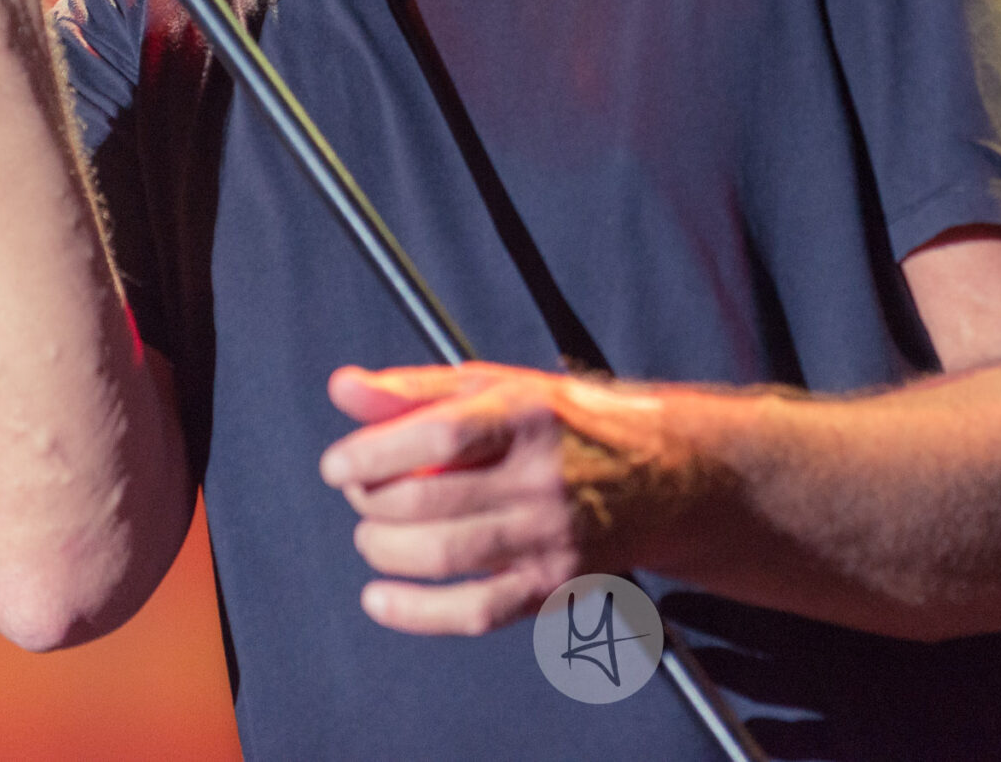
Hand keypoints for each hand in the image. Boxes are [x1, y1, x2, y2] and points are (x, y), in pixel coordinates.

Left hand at [318, 362, 699, 635]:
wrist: (662, 474)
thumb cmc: (564, 425)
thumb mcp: (496, 387)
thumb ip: (414, 390)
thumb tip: (343, 389)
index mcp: (527, 416)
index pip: (438, 435)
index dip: (373, 453)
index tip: (338, 465)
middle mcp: (542, 477)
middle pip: (430, 499)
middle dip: (372, 502)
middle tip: (362, 495)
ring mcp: (550, 536)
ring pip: (444, 556)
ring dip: (385, 550)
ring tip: (373, 536)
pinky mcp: (553, 585)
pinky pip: (474, 612)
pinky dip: (416, 614)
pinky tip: (381, 600)